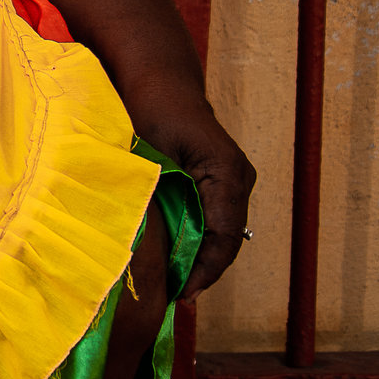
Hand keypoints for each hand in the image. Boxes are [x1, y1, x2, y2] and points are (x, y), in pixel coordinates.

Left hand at [128, 87, 255, 300]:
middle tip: (175, 299)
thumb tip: (141, 242)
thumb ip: (149, 194)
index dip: (204, 270)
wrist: (155, 78)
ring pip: (220, 231)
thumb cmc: (146, 109)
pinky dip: (196, 240)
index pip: (223, 236)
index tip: (183, 294)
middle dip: (202, 271)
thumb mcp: (145, 154)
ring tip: (174, 287)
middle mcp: (237, 178)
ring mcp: (232, 179)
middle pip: (226, 239)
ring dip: (198, 258)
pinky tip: (175, 259)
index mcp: (225, 172)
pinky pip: (212, 218)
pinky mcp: (218, 179)